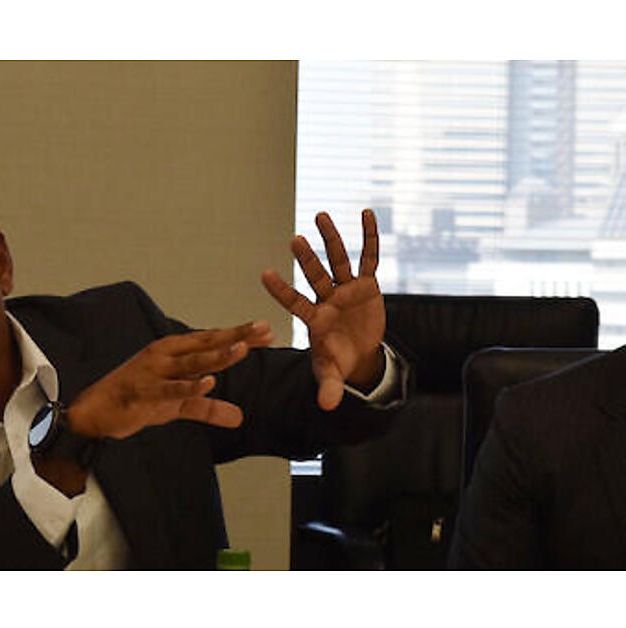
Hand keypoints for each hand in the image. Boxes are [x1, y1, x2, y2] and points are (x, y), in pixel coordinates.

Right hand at [66, 322, 274, 438]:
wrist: (96, 411)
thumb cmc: (135, 400)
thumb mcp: (177, 406)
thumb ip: (208, 408)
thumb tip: (239, 417)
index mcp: (173, 352)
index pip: (211, 341)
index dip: (239, 336)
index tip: (266, 331)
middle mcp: (165, 356)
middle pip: (206, 344)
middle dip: (236, 338)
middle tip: (263, 331)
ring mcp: (153, 372)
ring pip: (191, 362)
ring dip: (216, 355)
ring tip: (241, 349)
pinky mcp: (144, 392)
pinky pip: (171, 389)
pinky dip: (189, 386)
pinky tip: (208, 382)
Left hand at [261, 209, 385, 410]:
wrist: (359, 352)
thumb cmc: (338, 361)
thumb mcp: (332, 374)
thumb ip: (328, 387)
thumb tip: (325, 407)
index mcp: (314, 319)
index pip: (294, 302)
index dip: (281, 289)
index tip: (264, 273)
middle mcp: (326, 299)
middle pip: (314, 276)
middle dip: (306, 260)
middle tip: (294, 240)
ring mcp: (346, 289)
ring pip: (338, 260)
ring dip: (330, 239)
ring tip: (319, 214)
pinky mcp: (366, 284)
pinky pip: (368, 258)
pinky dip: (369, 237)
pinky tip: (365, 213)